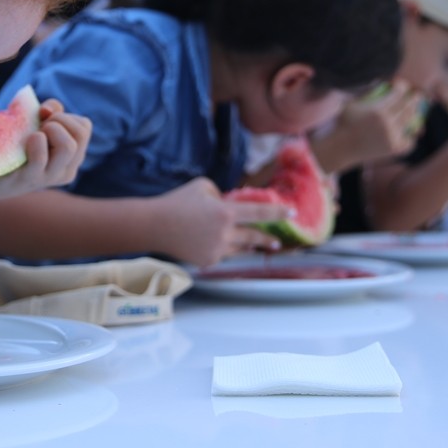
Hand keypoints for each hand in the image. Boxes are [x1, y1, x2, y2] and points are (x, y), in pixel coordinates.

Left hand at [0, 98, 90, 199]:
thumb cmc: (14, 144)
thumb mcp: (37, 124)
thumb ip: (50, 111)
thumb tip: (47, 110)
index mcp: (73, 158)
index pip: (84, 127)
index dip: (65, 115)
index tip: (45, 119)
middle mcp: (67, 171)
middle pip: (80, 133)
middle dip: (59, 119)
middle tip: (39, 125)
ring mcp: (50, 178)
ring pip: (68, 146)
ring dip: (50, 129)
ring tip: (34, 134)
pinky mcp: (30, 179)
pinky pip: (41, 157)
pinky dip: (34, 141)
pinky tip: (25, 141)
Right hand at [150, 178, 294, 267]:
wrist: (155, 225)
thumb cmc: (178, 201)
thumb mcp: (204, 187)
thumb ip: (222, 196)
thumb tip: (231, 204)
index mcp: (226, 211)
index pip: (260, 212)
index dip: (278, 212)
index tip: (292, 212)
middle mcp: (226, 233)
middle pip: (254, 236)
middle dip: (268, 239)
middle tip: (277, 241)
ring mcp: (218, 249)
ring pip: (240, 247)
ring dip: (247, 244)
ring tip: (255, 243)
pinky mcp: (209, 260)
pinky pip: (223, 254)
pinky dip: (223, 248)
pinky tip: (215, 243)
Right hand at [338, 81, 425, 162]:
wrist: (343, 147)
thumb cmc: (345, 124)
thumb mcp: (351, 105)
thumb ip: (363, 93)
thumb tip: (377, 81)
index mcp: (379, 111)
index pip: (398, 95)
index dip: (402, 87)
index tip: (402, 84)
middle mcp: (388, 124)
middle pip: (408, 108)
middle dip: (415, 100)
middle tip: (417, 96)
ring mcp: (393, 137)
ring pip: (411, 124)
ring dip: (415, 117)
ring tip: (415, 112)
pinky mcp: (394, 149)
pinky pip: (409, 142)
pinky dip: (411, 137)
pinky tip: (410, 133)